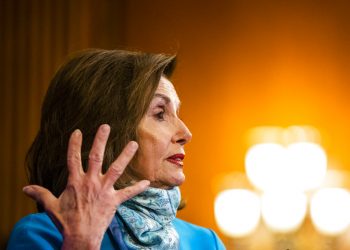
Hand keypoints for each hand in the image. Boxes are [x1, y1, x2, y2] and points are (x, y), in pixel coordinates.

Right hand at [23, 124, 149, 249]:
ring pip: (116, 169)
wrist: (80, 238)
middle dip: (100, 140)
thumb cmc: (65, 222)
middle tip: (106, 126)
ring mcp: (104, 190)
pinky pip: (128, 193)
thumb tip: (25, 188)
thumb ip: (40, 194)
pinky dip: (137, 187)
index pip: (73, 158)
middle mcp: (91, 182)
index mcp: (75, 182)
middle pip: (96, 157)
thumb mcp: (51, 206)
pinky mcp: (114, 201)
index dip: (74, 144)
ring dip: (125, 155)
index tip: (78, 131)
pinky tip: (147, 181)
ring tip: (134, 144)